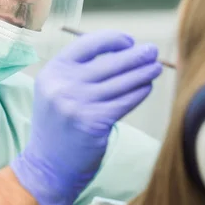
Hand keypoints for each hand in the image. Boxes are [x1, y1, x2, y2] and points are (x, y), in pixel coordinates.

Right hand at [10, 30, 161, 204]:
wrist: (48, 166)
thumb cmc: (59, 125)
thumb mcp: (57, 90)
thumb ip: (80, 71)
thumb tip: (121, 51)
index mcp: (53, 70)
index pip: (88, 43)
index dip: (113, 39)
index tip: (129, 42)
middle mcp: (63, 84)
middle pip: (109, 62)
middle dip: (136, 55)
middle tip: (152, 51)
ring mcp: (77, 104)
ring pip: (121, 82)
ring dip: (143, 73)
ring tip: (156, 68)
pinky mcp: (93, 122)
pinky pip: (124, 101)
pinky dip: (139, 92)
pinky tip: (147, 87)